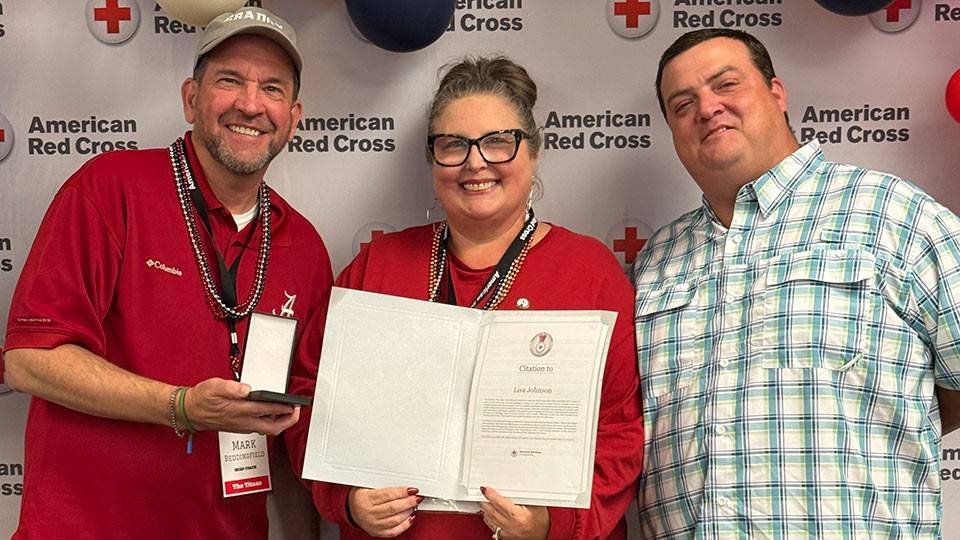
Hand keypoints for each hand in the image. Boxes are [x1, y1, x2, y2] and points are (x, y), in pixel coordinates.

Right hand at [183, 378, 299, 435]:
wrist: (188, 412)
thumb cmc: (200, 399)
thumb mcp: (213, 387)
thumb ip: (231, 387)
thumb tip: (246, 389)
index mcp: (239, 410)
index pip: (267, 410)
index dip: (283, 408)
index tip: (293, 403)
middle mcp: (243, 421)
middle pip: (273, 427)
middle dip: (288, 420)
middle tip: (296, 410)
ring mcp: (242, 426)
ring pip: (267, 429)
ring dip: (280, 422)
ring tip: (288, 412)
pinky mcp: (239, 427)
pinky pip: (260, 428)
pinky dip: (270, 422)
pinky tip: (272, 414)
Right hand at [347, 486, 420, 537]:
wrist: (350, 509)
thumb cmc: (361, 496)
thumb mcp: (368, 486)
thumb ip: (385, 486)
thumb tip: (403, 486)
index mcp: (366, 499)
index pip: (388, 495)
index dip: (402, 492)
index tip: (412, 489)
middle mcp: (369, 513)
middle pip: (393, 508)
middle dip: (408, 502)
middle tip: (416, 498)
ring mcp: (373, 524)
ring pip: (394, 520)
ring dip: (407, 512)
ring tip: (413, 506)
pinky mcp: (376, 532)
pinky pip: (393, 531)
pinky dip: (404, 525)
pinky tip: (409, 518)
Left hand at [480, 486, 548, 539]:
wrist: (544, 537)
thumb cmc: (541, 522)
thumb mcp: (537, 506)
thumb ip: (525, 496)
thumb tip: (515, 486)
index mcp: (518, 516)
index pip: (499, 503)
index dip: (491, 495)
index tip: (486, 489)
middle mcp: (511, 525)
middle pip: (491, 511)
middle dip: (485, 501)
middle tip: (484, 493)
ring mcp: (506, 533)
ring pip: (489, 519)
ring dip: (485, 509)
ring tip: (485, 501)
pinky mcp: (504, 537)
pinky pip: (491, 527)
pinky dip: (488, 519)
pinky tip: (488, 514)